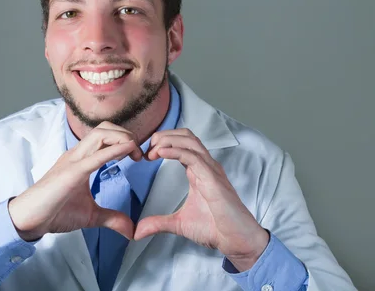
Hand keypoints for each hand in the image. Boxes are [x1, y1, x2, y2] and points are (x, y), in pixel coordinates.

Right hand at [8, 121, 143, 241]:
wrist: (30, 219)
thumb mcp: (90, 216)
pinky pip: (95, 156)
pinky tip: (128, 151)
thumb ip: (111, 218)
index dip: (125, 140)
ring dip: (123, 138)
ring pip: (101, 133)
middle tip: (139, 155)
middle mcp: (77, 154)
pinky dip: (114, 150)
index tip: (138, 157)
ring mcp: (73, 161)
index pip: (106, 136)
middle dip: (127, 135)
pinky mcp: (71, 173)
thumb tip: (130, 230)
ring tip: (134, 154)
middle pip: (105, 128)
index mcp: (81, 159)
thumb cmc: (54, 211)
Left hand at [133, 129, 268, 270]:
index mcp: (199, 170)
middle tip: (147, 150)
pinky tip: (161, 153)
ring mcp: (211, 170)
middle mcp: (206, 165)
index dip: (162, 143)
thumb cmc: (215, 228)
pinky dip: (176, 151)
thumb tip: (138, 231)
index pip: (181, 143)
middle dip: (163, 136)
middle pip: (185, 135)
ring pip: (190, 140)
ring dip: (168, 140)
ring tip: (152, 150)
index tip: (146, 155)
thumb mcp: (179, 224)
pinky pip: (194, 157)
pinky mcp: (213, 178)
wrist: (236, 240)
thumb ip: (158, 223)